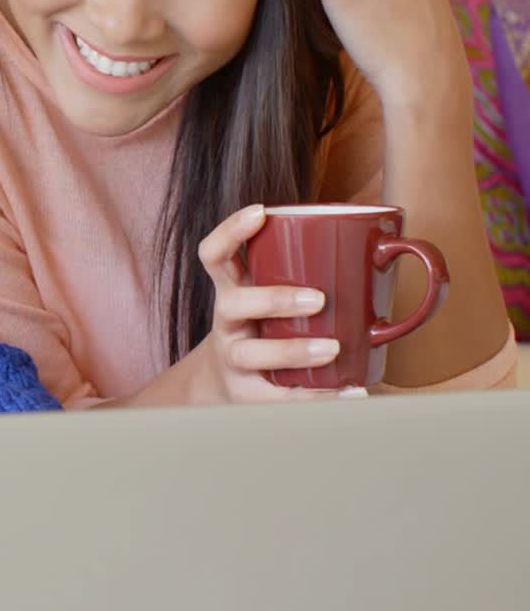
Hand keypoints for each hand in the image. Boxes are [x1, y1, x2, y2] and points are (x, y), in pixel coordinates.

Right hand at [185, 205, 360, 402]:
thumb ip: (310, 269)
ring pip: (251, 353)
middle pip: (234, 304)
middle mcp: (227, 322)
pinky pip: (280, 397)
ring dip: (292, 350)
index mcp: (232, 289)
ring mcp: (235, 358)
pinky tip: (352, 392)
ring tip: (333, 350)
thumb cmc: (265, 326)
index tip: (261, 213)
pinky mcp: (251, 394)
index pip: (215, 255)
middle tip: (318, 299)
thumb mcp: (269, 292)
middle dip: (274, 299)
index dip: (231, 232)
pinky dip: (320, 397)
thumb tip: (394, 245)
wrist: (228, 381)